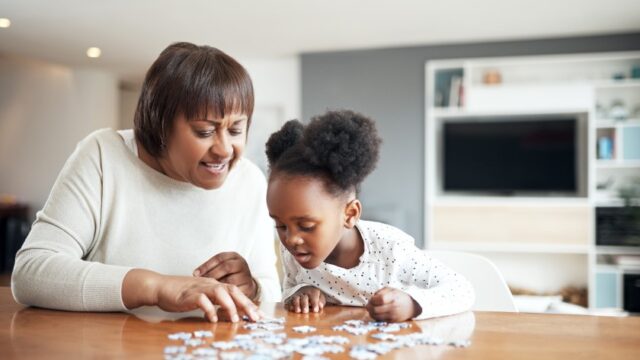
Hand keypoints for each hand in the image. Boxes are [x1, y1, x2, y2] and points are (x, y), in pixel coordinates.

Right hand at [122, 269, 261, 322]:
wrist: (160, 286)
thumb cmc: (181, 294)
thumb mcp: (202, 298)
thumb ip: (216, 304)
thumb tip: (231, 315)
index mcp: (215, 285)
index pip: (236, 292)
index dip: (249, 303)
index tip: (260, 316)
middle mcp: (210, 284)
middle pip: (233, 290)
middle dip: (246, 304)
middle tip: (255, 318)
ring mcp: (199, 288)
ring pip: (219, 292)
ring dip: (229, 306)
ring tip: (235, 319)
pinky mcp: (187, 294)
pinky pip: (201, 300)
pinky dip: (208, 308)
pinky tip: (212, 318)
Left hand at [193, 252, 256, 299]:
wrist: (246, 285)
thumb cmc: (229, 275)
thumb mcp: (222, 267)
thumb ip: (211, 268)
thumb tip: (195, 274)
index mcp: (234, 256)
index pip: (219, 258)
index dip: (206, 265)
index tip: (195, 274)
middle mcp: (242, 264)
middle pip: (226, 267)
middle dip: (211, 275)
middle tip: (201, 284)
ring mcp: (246, 276)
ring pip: (230, 281)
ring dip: (217, 286)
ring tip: (207, 291)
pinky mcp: (249, 288)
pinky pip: (235, 292)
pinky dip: (224, 296)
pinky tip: (215, 298)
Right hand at [285, 286, 325, 313]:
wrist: (305, 289)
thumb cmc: (314, 296)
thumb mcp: (320, 297)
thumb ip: (321, 301)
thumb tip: (320, 305)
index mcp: (312, 292)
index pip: (314, 296)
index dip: (314, 303)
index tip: (315, 310)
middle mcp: (303, 293)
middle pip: (304, 298)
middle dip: (304, 304)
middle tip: (305, 311)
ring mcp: (296, 296)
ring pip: (295, 299)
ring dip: (296, 305)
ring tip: (298, 311)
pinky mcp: (290, 299)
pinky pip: (288, 301)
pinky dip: (288, 305)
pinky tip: (290, 309)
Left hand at [365, 287, 420, 321]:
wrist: (411, 307)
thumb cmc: (399, 296)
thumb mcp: (391, 290)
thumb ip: (380, 292)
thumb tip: (371, 299)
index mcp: (394, 297)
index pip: (380, 299)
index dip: (372, 300)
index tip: (371, 299)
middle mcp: (394, 307)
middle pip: (376, 309)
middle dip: (369, 307)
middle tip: (368, 305)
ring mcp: (393, 315)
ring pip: (376, 316)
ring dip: (371, 312)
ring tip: (371, 308)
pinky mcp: (392, 321)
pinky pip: (380, 320)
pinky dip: (375, 317)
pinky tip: (376, 313)